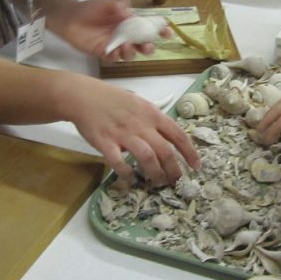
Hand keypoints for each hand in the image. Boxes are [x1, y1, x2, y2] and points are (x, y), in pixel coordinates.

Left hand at [47, 0, 169, 61]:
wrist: (68, 16)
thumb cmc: (89, 8)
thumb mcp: (107, 3)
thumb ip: (119, 7)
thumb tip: (131, 12)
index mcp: (130, 22)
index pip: (149, 27)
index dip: (160, 31)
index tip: (168, 33)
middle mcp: (125, 35)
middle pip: (143, 44)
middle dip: (148, 47)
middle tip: (147, 46)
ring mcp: (115, 45)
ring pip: (130, 54)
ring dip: (132, 52)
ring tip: (126, 46)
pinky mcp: (103, 53)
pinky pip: (113, 58)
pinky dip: (116, 56)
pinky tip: (114, 51)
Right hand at [67, 78, 199, 185]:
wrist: (84, 96)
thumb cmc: (113, 100)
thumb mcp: (139, 103)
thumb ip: (153, 119)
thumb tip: (167, 136)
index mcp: (152, 114)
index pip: (178, 135)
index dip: (190, 152)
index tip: (196, 166)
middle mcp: (141, 124)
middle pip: (165, 151)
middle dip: (174, 170)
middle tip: (177, 182)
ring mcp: (123, 134)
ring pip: (147, 157)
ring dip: (155, 174)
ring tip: (157, 183)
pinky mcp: (105, 142)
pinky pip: (118, 162)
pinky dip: (126, 173)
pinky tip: (130, 178)